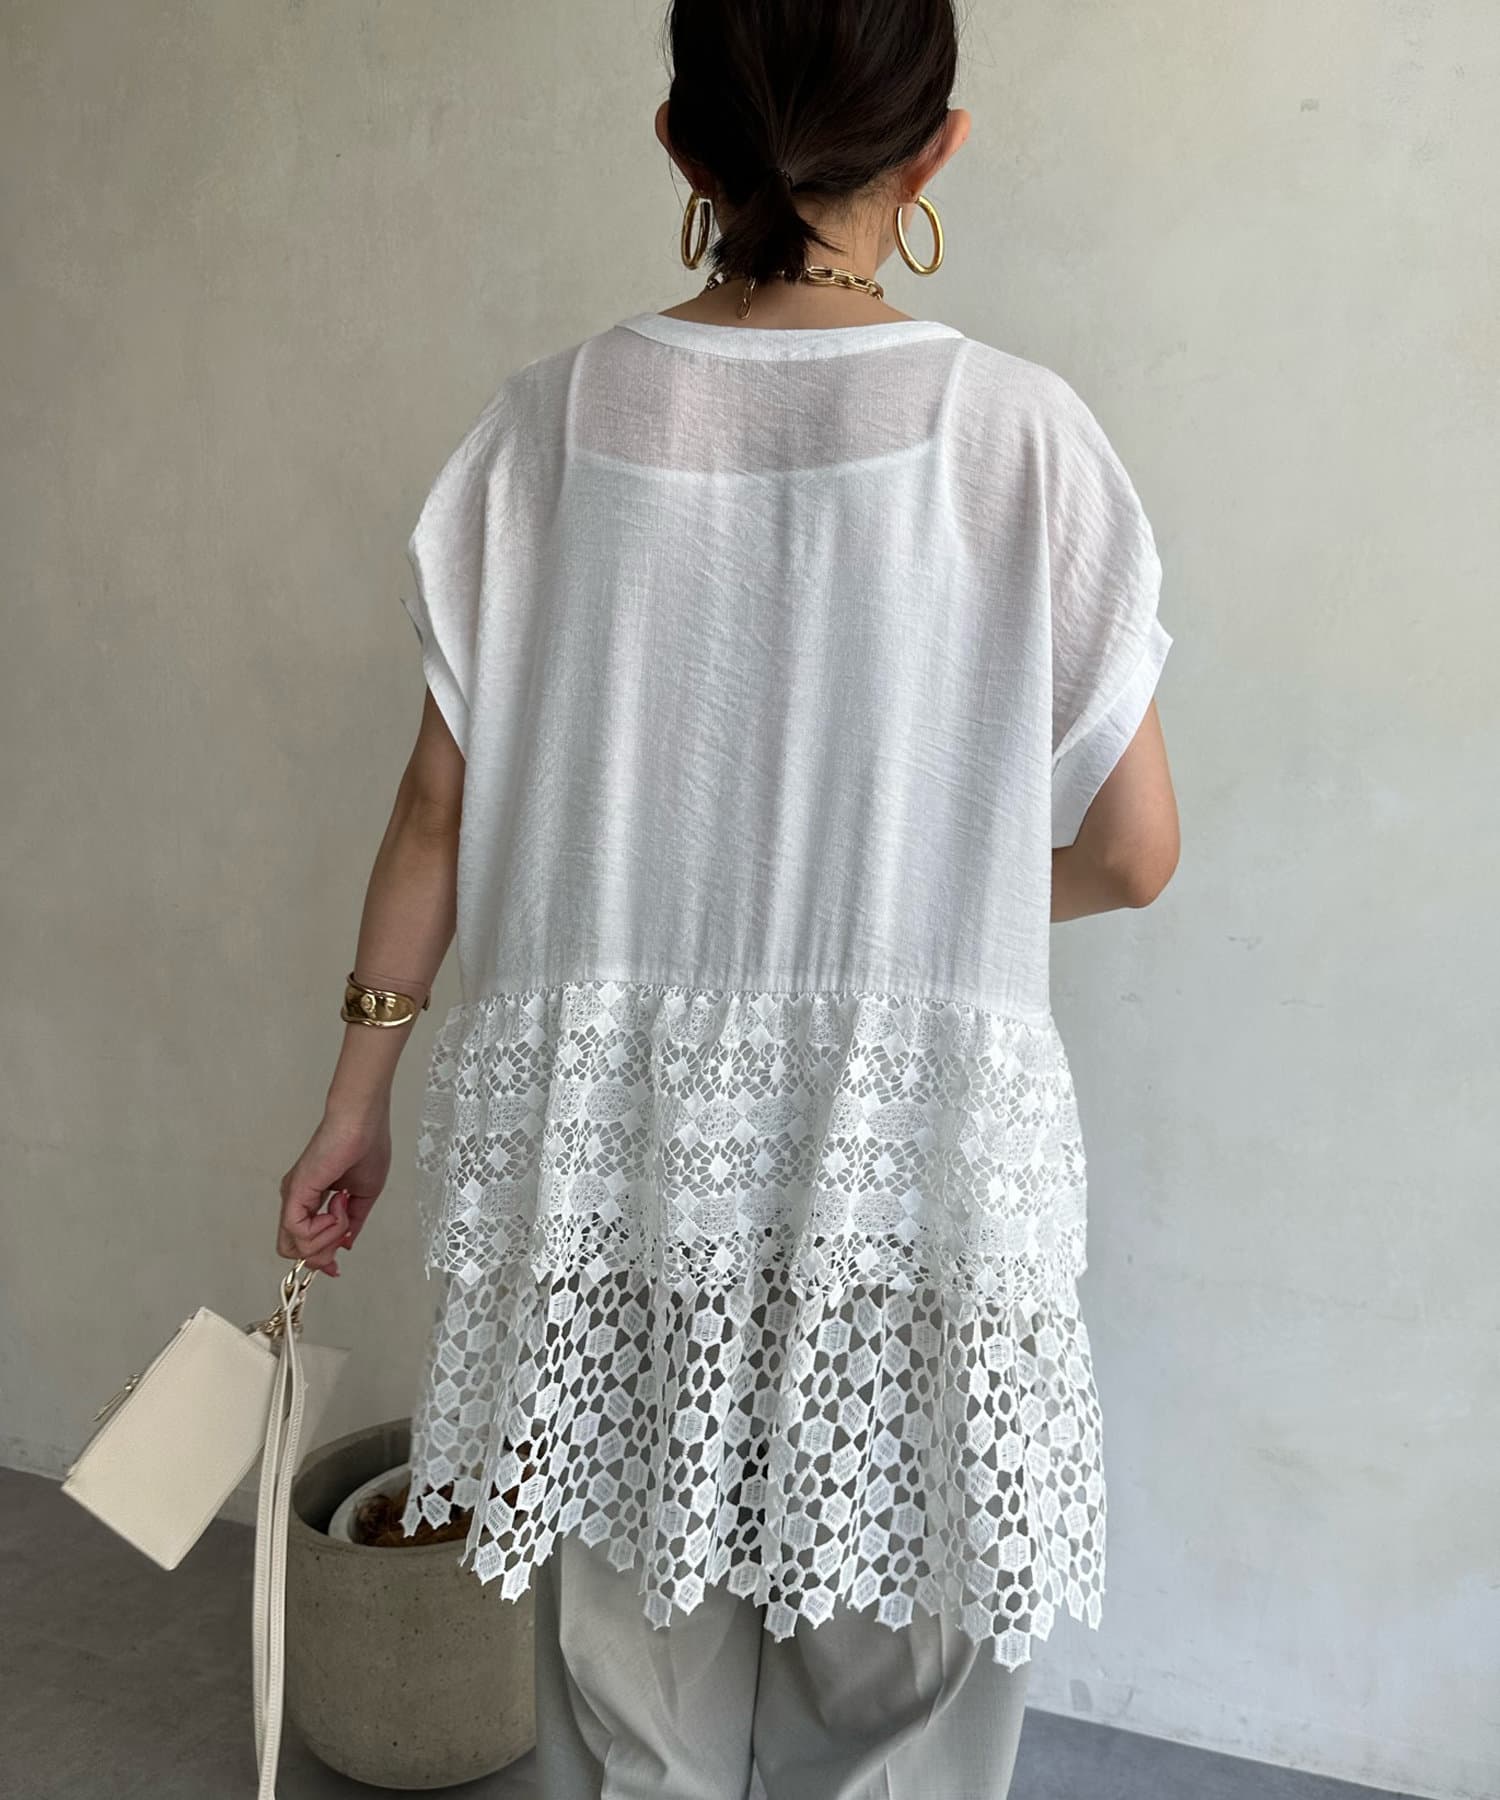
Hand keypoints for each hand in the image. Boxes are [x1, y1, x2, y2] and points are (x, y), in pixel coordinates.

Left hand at [277, 1105, 391, 1275]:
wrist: (363, 1122)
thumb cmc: (367, 1146)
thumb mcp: (364, 1195)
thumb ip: (352, 1222)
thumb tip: (346, 1244)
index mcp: (310, 1198)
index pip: (301, 1242)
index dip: (319, 1260)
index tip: (336, 1268)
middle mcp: (296, 1199)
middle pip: (293, 1250)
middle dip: (322, 1254)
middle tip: (344, 1235)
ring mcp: (293, 1196)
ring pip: (296, 1246)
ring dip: (329, 1237)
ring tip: (344, 1207)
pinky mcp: (295, 1192)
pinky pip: (300, 1231)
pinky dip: (324, 1229)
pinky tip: (339, 1206)